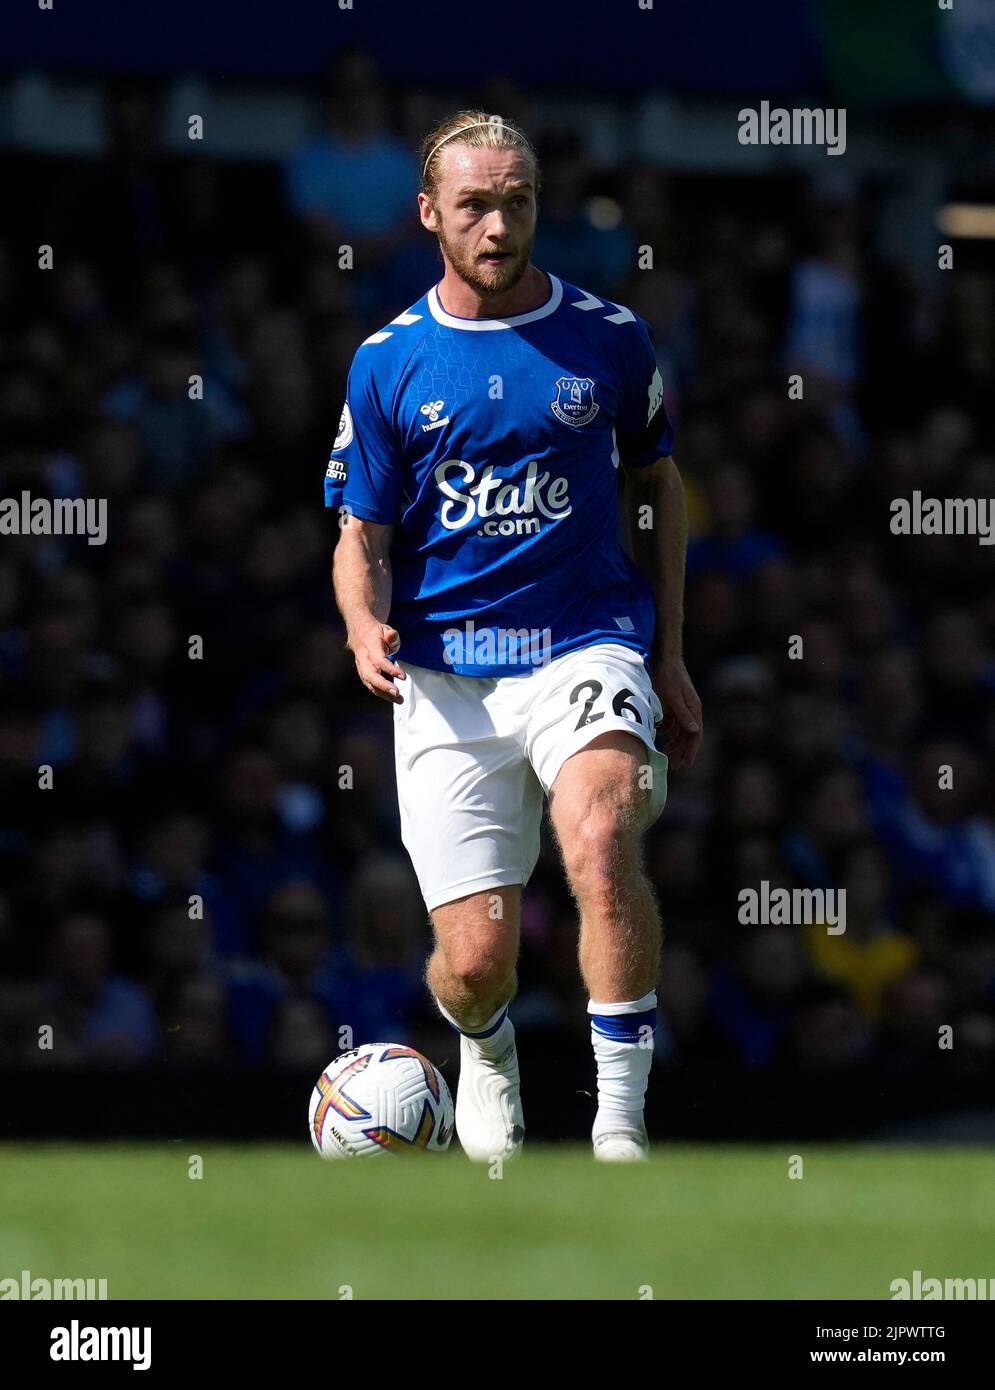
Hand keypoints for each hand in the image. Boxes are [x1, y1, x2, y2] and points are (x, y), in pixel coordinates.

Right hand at [348, 620, 405, 702]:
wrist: (358, 630)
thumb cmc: (375, 632)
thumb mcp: (385, 629)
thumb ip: (391, 635)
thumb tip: (392, 636)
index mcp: (370, 646)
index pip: (379, 660)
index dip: (390, 669)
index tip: (403, 676)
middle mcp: (363, 658)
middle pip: (370, 675)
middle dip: (383, 686)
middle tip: (397, 694)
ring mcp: (361, 666)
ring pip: (370, 683)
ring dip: (384, 693)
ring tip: (399, 700)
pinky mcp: (363, 672)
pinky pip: (370, 684)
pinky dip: (381, 692)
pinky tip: (392, 697)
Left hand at [655, 654, 702, 769]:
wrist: (664, 657)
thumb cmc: (669, 675)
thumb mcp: (673, 695)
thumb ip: (683, 713)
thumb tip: (695, 731)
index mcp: (694, 708)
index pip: (696, 734)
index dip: (691, 750)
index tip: (686, 764)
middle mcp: (690, 709)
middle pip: (689, 735)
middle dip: (683, 751)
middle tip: (677, 766)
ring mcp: (682, 706)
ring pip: (680, 730)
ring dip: (674, 742)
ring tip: (667, 753)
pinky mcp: (673, 704)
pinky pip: (672, 722)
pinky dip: (666, 731)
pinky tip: (659, 736)